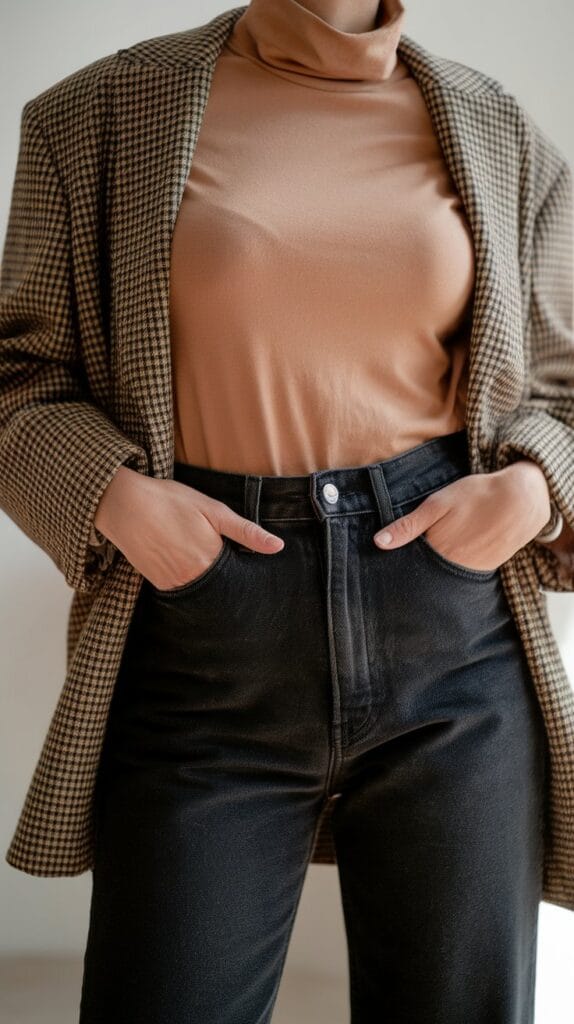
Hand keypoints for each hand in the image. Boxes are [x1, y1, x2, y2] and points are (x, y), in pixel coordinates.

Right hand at [93, 466, 283, 589]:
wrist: (123, 504)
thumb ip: (247, 532)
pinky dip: (188, 578)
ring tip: (196, 553)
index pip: (239, 577)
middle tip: (217, 553)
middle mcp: (193, 578)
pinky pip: (182, 588)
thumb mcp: (213, 510)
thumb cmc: (170, 501)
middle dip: (226, 576)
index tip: (243, 560)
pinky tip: (182, 557)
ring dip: (206, 578)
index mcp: (211, 560)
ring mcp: (173, 583)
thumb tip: (278, 547)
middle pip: (220, 585)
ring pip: (201, 588)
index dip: (243, 568)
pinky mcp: (158, 584)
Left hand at [372, 460, 551, 572]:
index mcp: (436, 550)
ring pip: (444, 575)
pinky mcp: (486, 569)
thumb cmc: (476, 495)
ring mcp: (470, 570)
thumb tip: (378, 542)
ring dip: (436, 568)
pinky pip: (463, 573)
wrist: (521, 499)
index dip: (399, 560)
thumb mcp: (437, 504)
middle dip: (418, 567)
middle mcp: (452, 566)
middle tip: (416, 553)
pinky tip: (458, 549)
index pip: (409, 564)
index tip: (388, 560)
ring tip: (440, 548)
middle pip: (426, 573)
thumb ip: (407, 525)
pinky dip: (455, 565)